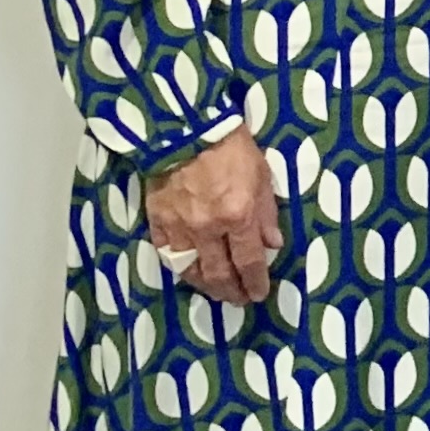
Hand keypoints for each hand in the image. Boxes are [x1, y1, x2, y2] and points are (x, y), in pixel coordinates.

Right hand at [146, 129, 282, 306]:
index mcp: (237, 216)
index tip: (259, 293)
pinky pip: (167, 254)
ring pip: (191, 270)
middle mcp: (207, 228)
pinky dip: (180, 268)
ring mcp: (179, 227)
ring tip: (217, 292)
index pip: (248, 261)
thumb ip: (267, 214)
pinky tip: (190, 273)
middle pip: (219, 273)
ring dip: (205, 286)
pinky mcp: (156, 221)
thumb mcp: (262, 176)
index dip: (255, 282)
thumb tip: (272, 245)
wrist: (185, 129)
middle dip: (231, 292)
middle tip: (239, 301)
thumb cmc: (231, 148)